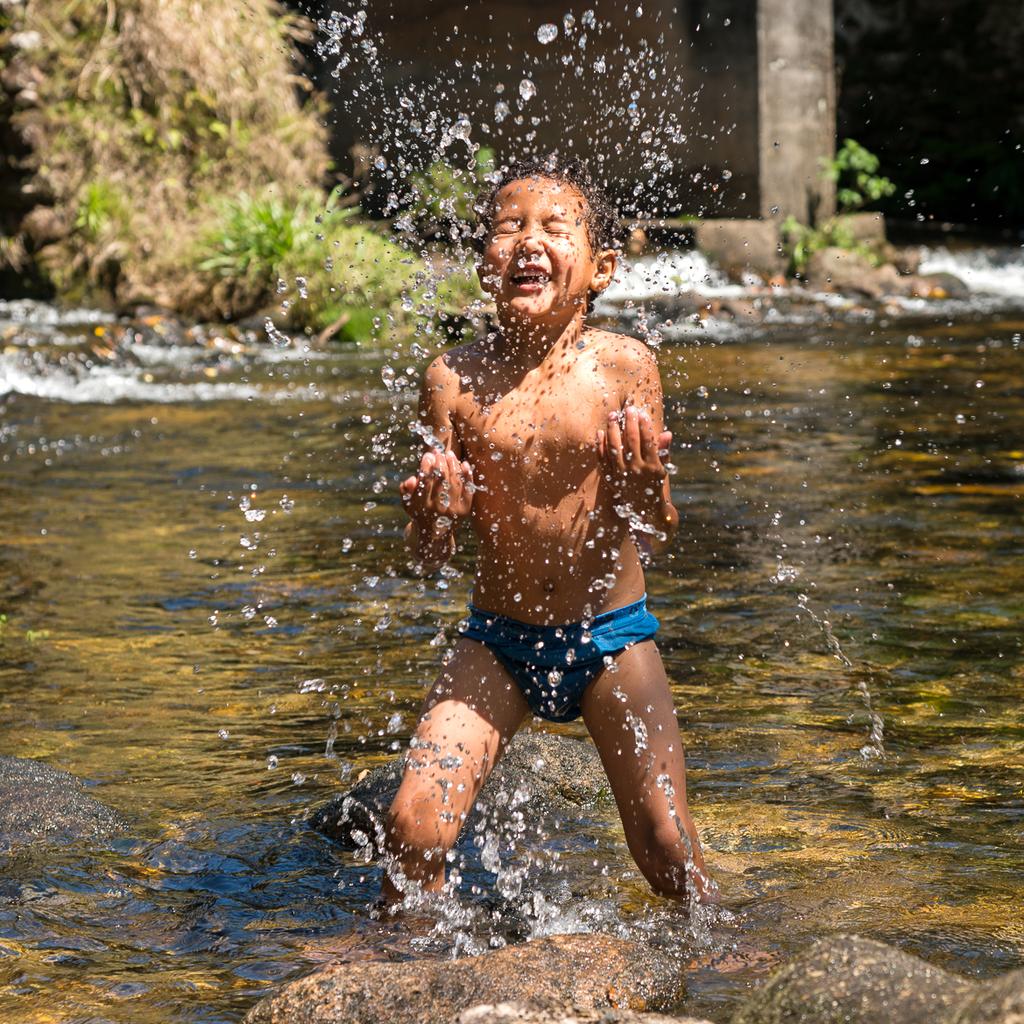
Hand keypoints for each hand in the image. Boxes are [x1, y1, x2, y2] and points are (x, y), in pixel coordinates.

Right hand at [399, 450, 474, 528]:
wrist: (436, 535)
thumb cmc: (420, 513)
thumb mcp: (408, 503)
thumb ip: (406, 490)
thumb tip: (412, 479)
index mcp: (421, 505)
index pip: (424, 481)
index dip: (426, 466)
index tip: (428, 455)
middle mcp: (437, 508)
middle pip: (440, 480)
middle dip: (440, 463)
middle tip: (439, 452)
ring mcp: (452, 509)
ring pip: (454, 482)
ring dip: (452, 465)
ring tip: (450, 454)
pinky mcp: (465, 510)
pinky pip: (468, 490)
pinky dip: (467, 476)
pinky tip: (464, 464)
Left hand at [596, 406, 671, 521]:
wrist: (644, 509)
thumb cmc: (654, 484)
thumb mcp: (663, 469)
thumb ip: (664, 451)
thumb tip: (667, 433)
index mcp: (652, 466)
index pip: (648, 440)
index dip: (645, 425)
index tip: (642, 412)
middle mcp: (636, 470)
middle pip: (631, 441)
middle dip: (629, 422)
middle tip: (628, 409)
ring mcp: (622, 474)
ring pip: (615, 447)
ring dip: (612, 429)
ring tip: (612, 415)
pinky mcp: (610, 478)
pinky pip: (602, 460)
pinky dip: (600, 446)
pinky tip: (600, 432)